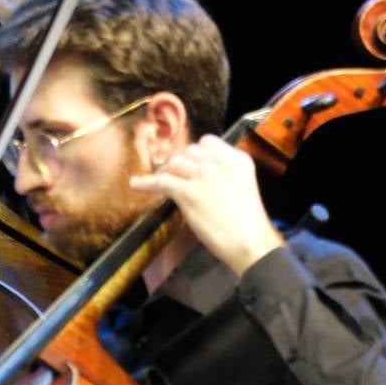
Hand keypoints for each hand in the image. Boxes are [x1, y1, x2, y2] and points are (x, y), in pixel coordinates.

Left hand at [129, 135, 282, 275]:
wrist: (250, 242)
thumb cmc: (248, 222)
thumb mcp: (242, 187)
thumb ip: (224, 176)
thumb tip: (199, 175)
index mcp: (238, 159)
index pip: (207, 142)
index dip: (195, 154)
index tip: (190, 164)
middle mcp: (220, 162)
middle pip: (188, 151)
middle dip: (180, 163)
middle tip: (174, 176)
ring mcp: (203, 175)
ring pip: (174, 163)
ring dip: (166, 172)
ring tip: (160, 181)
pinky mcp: (188, 191)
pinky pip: (160, 181)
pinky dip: (145, 183)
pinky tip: (135, 184)